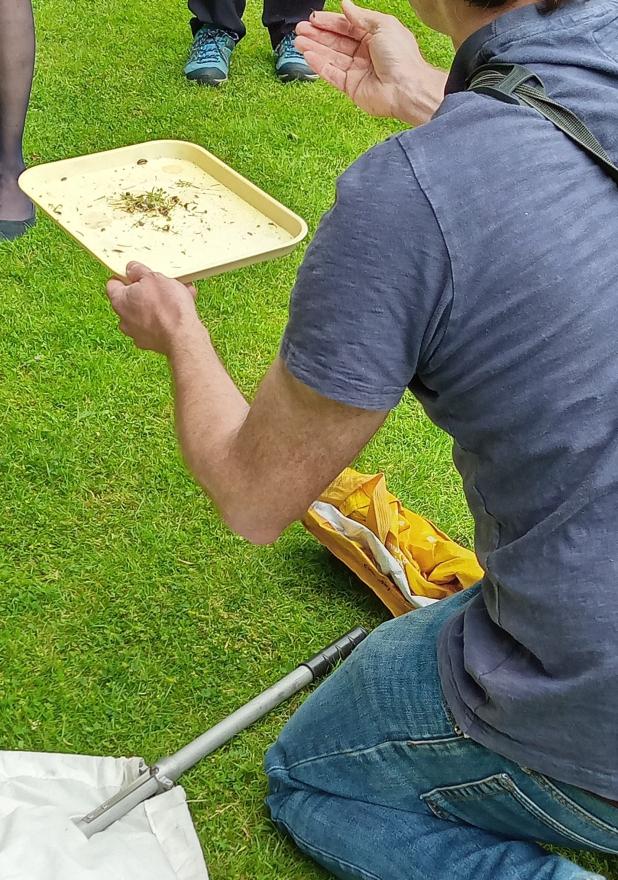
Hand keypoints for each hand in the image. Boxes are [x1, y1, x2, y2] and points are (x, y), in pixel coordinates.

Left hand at [106, 262, 201, 354]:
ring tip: (178, 296)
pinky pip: (157, 325)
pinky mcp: (151, 343)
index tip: (137, 273)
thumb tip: (131, 269)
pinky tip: (181, 312)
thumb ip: (139, 271)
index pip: (113, 284)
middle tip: (162, 284)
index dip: (125, 276)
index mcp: (119, 301)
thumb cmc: (166, 306)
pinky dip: (166, 318)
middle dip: (147, 291)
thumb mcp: (153, 277)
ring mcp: (136, 334)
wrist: (182, 336)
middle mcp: (124, 320)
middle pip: (131, 300)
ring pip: (146, 313)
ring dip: (159, 304)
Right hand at [295, 0, 446, 125]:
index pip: (346, 27)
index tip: (313, 19)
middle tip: (301, 29)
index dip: (329, 22)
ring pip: (331, 57)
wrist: (406, 88)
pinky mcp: (352, 88)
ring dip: (314, 49)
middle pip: (336, 42)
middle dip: (317, 35)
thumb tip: (346, 5)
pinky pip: (332, 74)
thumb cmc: (402, 58)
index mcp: (374, 37)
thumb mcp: (383, 25)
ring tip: (298, 41)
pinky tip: (308, 56)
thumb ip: (361, 16)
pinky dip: (319, 66)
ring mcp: (357, 71)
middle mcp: (365, 54)